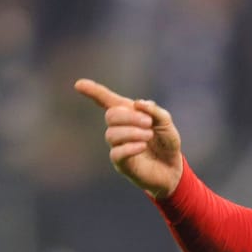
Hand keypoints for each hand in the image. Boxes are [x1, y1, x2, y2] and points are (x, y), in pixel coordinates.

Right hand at [74, 78, 183, 198]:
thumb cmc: (166, 142)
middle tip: (148, 123)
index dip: (94, 92)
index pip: (107, 101)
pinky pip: (116, 153)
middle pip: (111, 116)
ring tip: (149, 135)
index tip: (79, 84)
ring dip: (133, 132)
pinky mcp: (121, 163)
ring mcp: (118, 146)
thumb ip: (155, 111)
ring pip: (112, 134)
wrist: (173, 167)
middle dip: (129, 116)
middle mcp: (120, 129)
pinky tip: (143, 146)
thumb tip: (137, 103)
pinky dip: (130, 147)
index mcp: (129, 115)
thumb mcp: (166, 123)